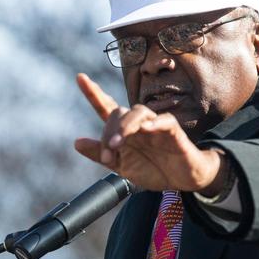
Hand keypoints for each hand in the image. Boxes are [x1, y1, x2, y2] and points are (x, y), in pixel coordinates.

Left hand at [73, 73, 225, 192]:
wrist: (181, 180)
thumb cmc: (153, 168)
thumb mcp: (121, 166)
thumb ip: (101, 154)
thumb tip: (76, 142)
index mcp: (124, 130)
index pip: (106, 107)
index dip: (93, 93)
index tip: (80, 77)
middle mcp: (138, 123)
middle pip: (118, 112)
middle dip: (109, 132)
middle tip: (107, 156)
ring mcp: (155, 125)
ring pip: (138, 112)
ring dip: (125, 127)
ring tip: (117, 145)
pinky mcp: (173, 131)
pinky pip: (164, 121)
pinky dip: (154, 123)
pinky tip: (145, 129)